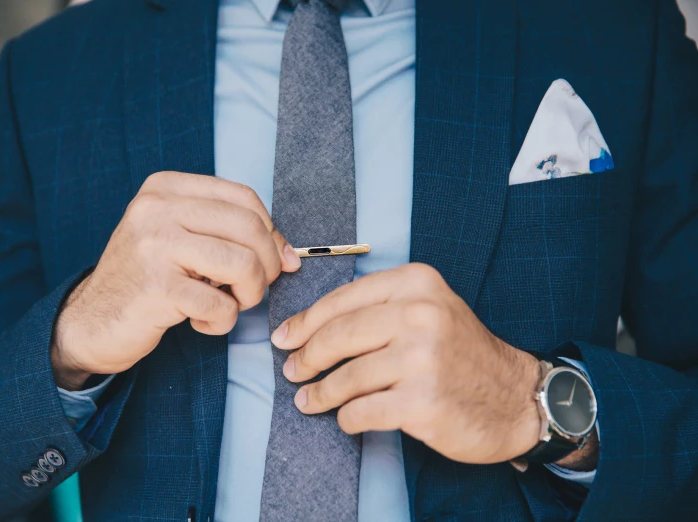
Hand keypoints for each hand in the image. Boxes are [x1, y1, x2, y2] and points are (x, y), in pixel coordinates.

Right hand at [52, 171, 300, 389]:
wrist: (91, 320)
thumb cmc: (148, 279)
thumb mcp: (180, 239)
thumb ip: (228, 234)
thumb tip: (289, 255)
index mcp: (165, 188)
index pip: (244, 197)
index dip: (271, 232)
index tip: (276, 260)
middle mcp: (156, 208)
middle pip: (250, 228)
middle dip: (268, 266)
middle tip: (252, 289)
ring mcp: (154, 246)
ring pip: (243, 264)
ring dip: (249, 295)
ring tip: (229, 305)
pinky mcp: (156, 288)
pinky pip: (221, 305)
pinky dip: (222, 321)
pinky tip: (200, 321)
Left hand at [270, 263, 542, 464]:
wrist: (515, 397)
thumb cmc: (461, 353)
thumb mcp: (428, 308)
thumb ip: (378, 308)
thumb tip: (308, 327)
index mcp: (417, 283)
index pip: (343, 300)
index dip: (306, 322)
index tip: (285, 338)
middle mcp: (420, 314)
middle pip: (338, 336)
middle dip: (306, 357)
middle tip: (291, 371)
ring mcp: (423, 358)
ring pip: (346, 377)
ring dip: (320, 393)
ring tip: (309, 400)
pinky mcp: (423, 401)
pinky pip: (361, 411)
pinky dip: (346, 417)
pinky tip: (347, 417)